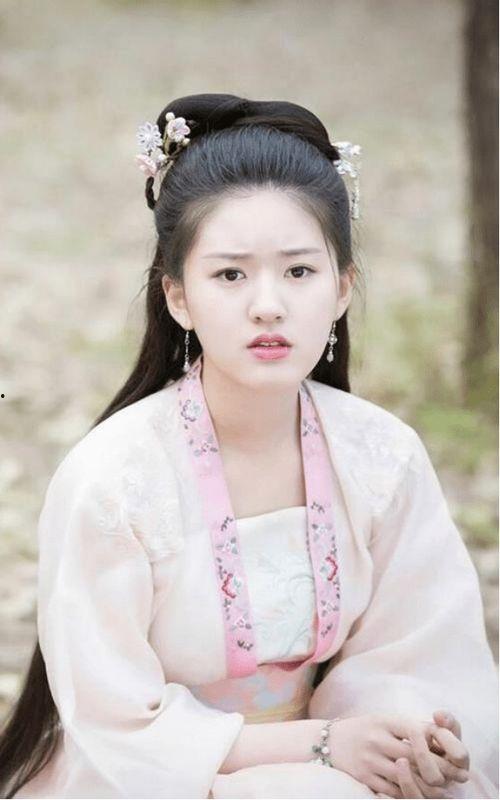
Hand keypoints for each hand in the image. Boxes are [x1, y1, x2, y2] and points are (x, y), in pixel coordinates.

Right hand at [328, 713, 468, 798]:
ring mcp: (369, 759)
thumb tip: (442, 737)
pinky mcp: (364, 777)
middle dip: (439, 768)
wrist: (330, 741)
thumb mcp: (385, 720)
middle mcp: (376, 738)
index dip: (437, 743)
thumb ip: (410, 727)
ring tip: (443, 788)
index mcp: (384, 720)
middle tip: (457, 776)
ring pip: (406, 776)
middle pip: (415, 756)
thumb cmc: (367, 729)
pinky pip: (393, 789)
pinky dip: (410, 792)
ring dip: (428, 784)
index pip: (416, 731)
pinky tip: (421, 793)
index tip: (451, 753)